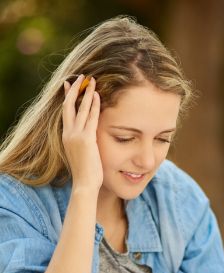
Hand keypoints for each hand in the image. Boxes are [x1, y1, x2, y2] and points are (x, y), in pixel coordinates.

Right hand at [62, 75, 102, 192]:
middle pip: (68, 106)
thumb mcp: (83, 156)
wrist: (84, 184)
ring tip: (92, 80)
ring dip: (86, 93)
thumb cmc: (86, 174)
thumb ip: (84, 145)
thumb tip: (91, 141)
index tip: (70, 86)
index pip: (66, 113)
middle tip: (81, 77)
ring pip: (80, 109)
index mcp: (67, 138)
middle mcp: (68, 134)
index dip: (68, 98)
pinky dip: (94, 105)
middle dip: (74, 90)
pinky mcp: (86, 139)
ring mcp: (76, 136)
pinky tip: (98, 95)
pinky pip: (91, 117)